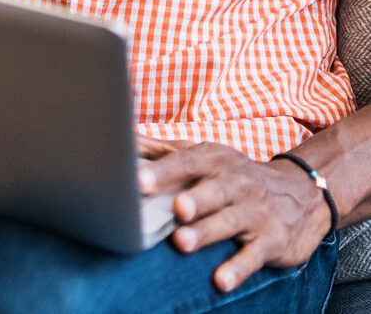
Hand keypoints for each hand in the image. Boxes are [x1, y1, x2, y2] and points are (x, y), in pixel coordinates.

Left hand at [135, 135, 332, 292]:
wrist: (300, 193)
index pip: (186, 162)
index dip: (164, 171)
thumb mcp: (204, 155)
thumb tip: (120, 139)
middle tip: (174, 208)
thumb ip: (162, 151)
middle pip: (211, 191)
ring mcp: (255, 212)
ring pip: (228, 223)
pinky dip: (237, 268)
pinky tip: (221, 280)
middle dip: (193, 199)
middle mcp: (235, 183)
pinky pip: (253, 256)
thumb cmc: (234, 174)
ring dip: (206, 233)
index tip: (139, 181)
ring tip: (182, 243)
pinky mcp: (271, 242)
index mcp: (213, 159)